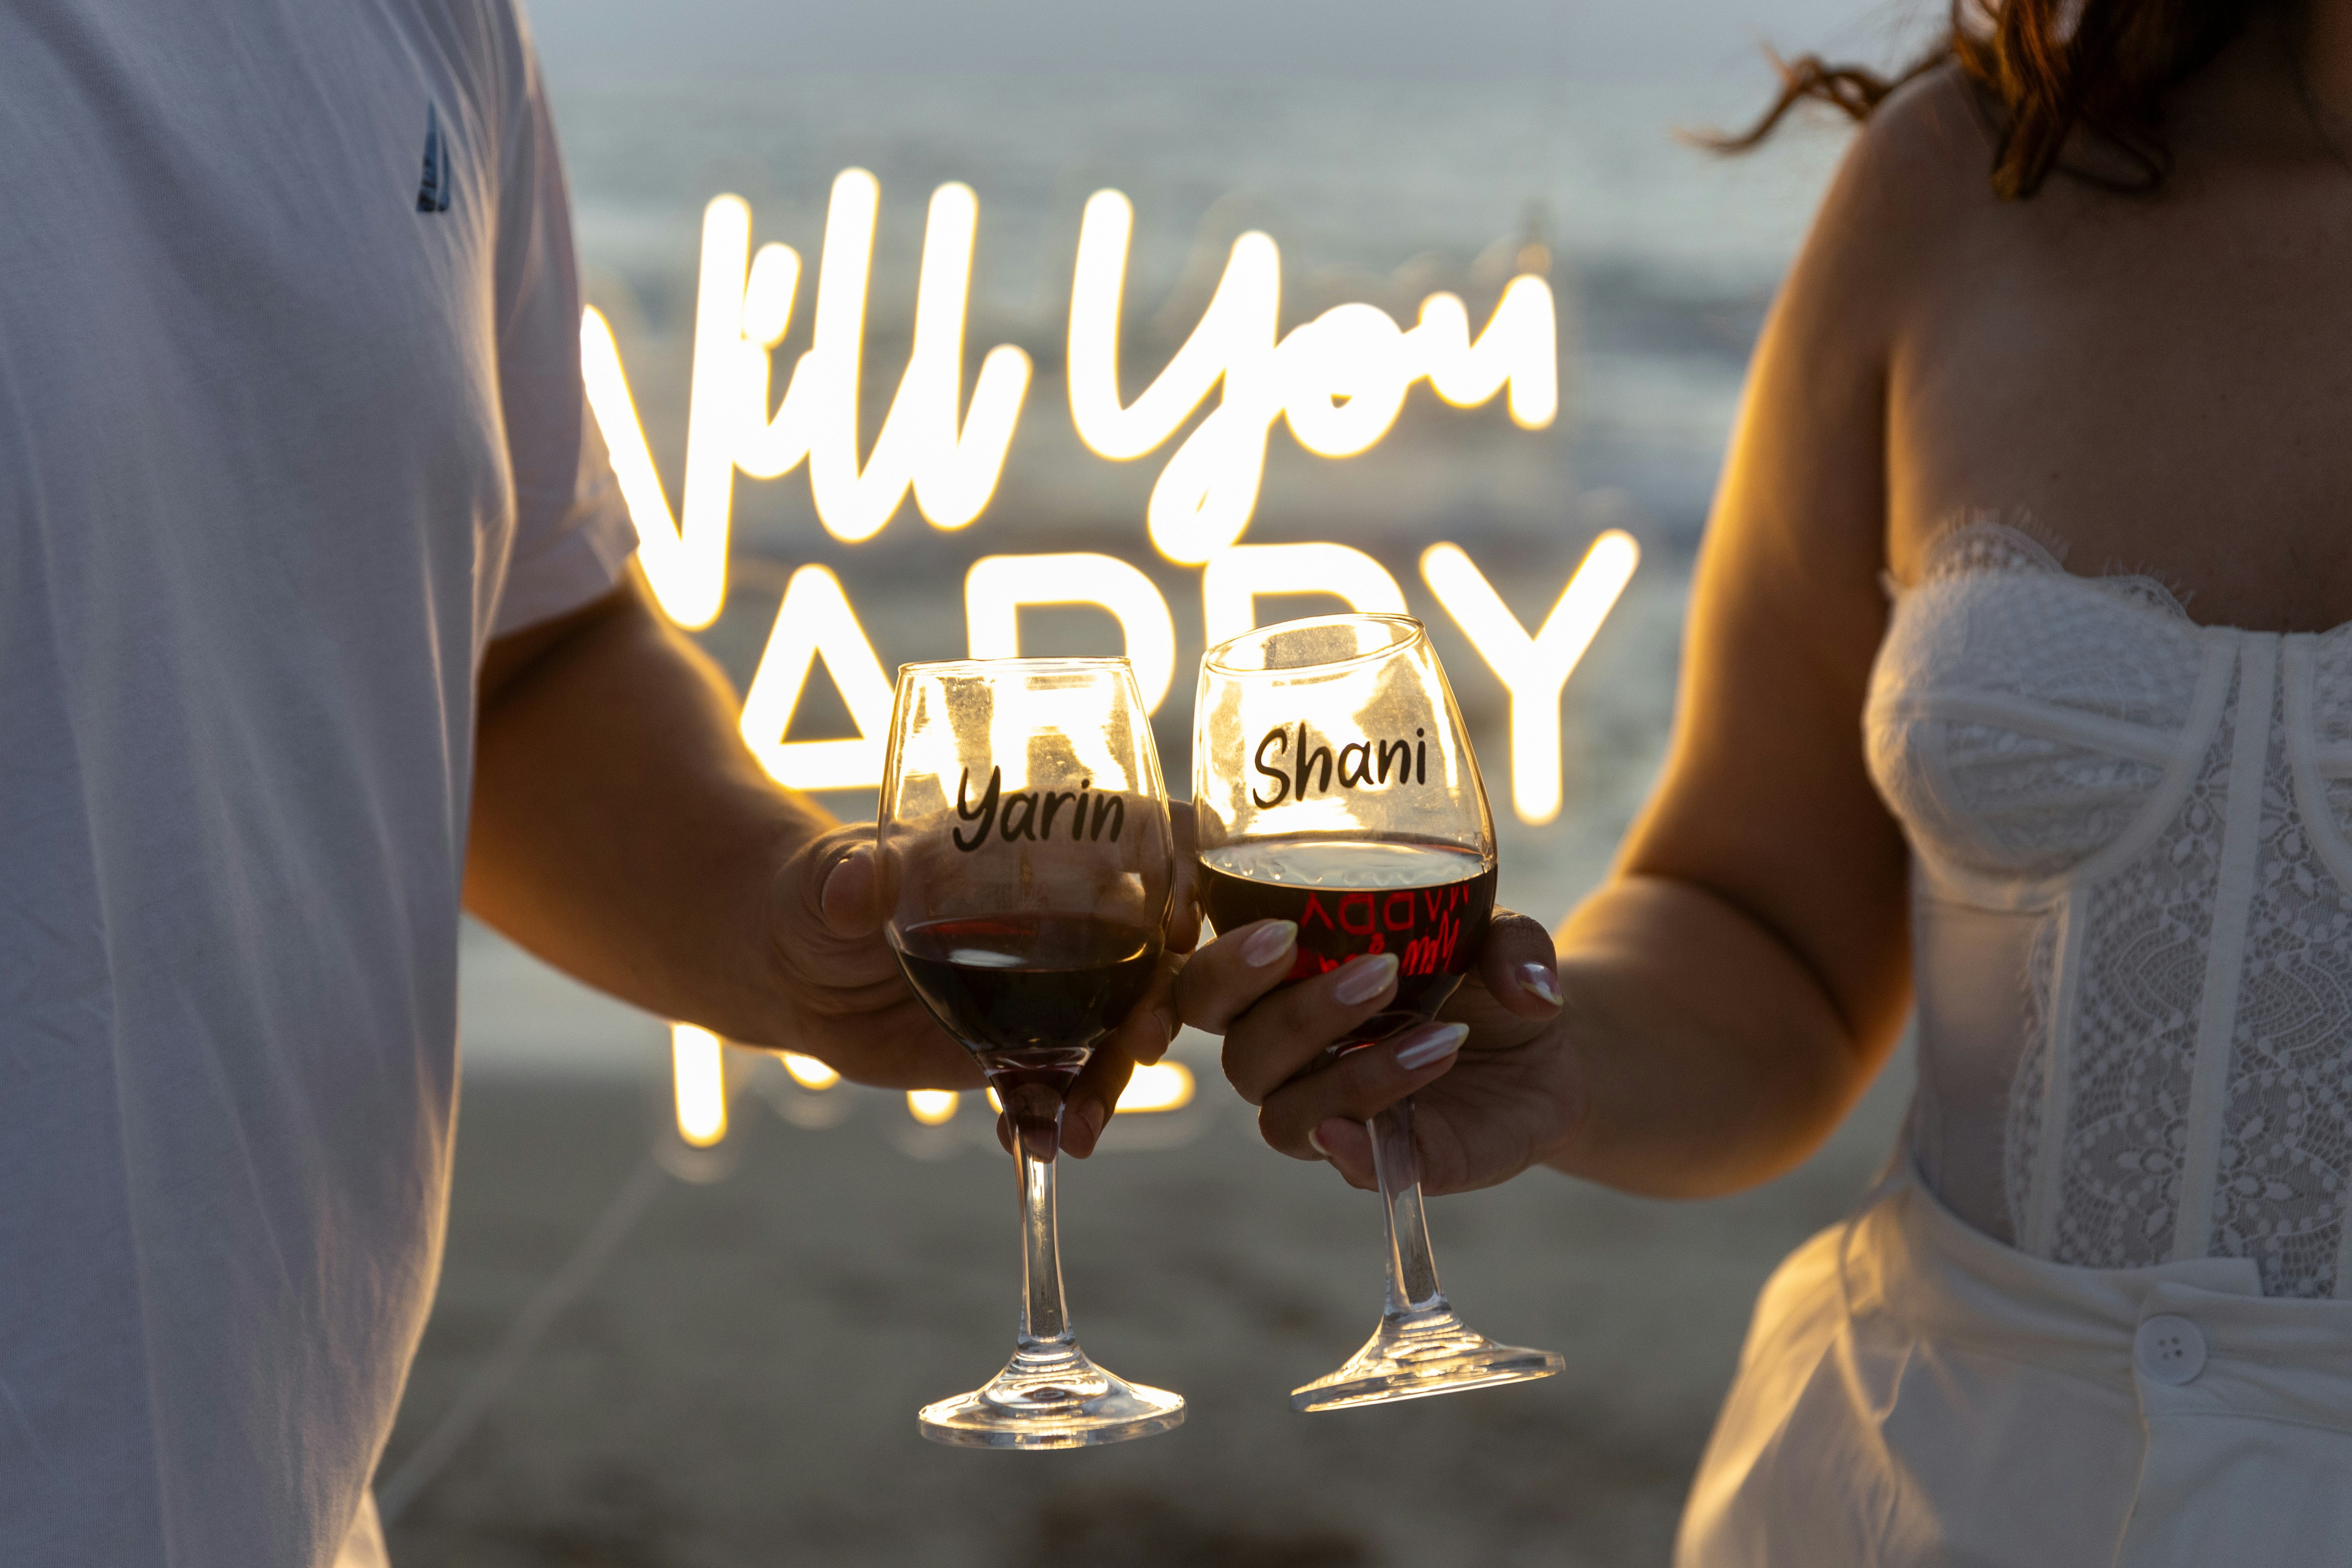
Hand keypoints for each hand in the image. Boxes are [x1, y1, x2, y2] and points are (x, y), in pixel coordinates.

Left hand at [786, 809, 1199, 1157]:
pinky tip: (1038, 1148)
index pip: (1143, 839)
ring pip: (1114, 1033)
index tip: (1190, 915)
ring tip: (1081, 1129)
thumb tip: (855, 888)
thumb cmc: (817, 891)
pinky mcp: (1015, 1052)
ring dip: (1112, 1080)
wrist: (788, 972)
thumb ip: (852, 882)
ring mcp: (1046, 993)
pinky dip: (1054, 1120)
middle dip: (1162, 999)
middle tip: (1145, 1043)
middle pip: (1147, 953)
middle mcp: (1061, 920)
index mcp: (1039, 851)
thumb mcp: (831, 878)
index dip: (1183, 871)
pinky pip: (1057, 1088)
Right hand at [1174, 908, 1579, 1193]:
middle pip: (1243, 1054)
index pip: (1211, 986)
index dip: (1224, 968)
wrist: (1547, 1045)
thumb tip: (1530, 991)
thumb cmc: (1483, 972)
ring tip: (1441, 1038)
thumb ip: (1511, 947)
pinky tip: (1383, 1133)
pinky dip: (1355, 1154)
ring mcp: (1333, 1117)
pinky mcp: (1389, 1162)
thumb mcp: (1500, 935)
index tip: (1282, 934)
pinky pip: (1350, 1171)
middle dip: (1298, 1015)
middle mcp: (1291, 1059)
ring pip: (1289, 1116)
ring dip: (1356, 1077)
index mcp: (1283, 988)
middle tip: (1379, 974)